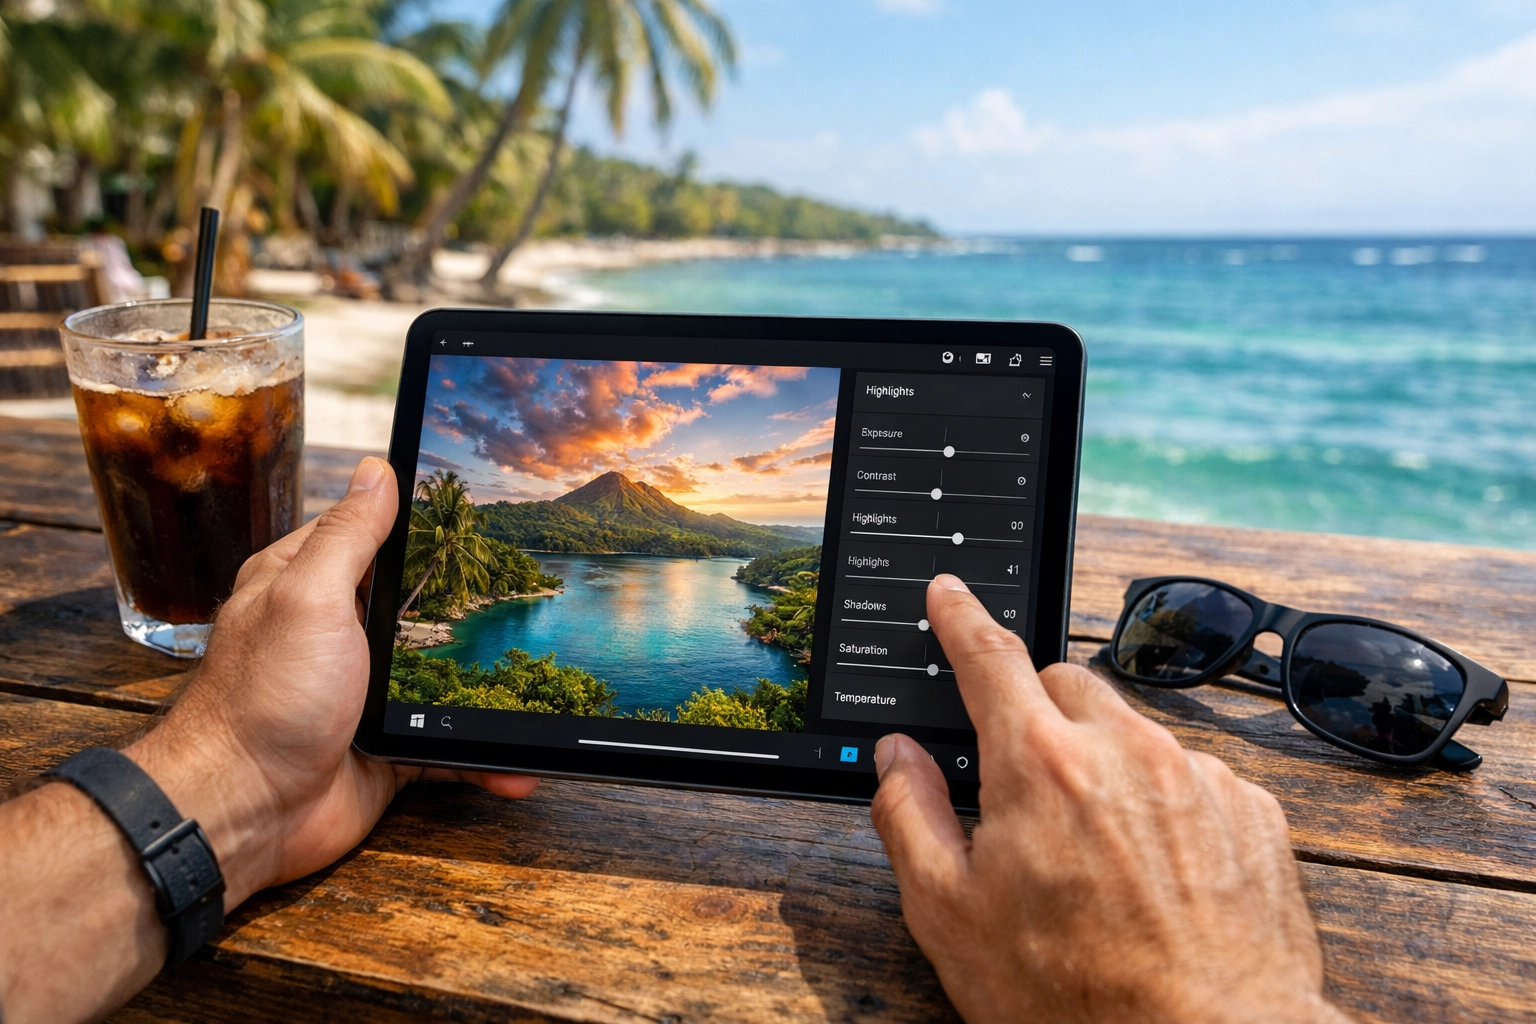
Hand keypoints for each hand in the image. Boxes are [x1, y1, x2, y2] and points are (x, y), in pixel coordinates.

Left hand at [129, 457, 537, 907]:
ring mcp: (362, 694)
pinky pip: (446, 745)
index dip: (422, 525)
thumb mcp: (308, 597)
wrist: (244, 814)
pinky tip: (517, 763)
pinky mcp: (385, 748)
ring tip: (539, 685)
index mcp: (306, 584)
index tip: (482, 515)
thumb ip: (348, 537)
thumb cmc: (263, 700)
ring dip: (487, 688)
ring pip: (441, 678)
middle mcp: (334, 634)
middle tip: (532, 594)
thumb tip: (378, 470)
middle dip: (472, 607)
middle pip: (418, 606)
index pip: (371, 535)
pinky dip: (483, 757)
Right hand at [870, 575, 1349, 1023]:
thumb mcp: (950, 915)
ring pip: (1132, 729)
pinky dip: (1166, 803)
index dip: (960, 618)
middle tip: (1026, 793)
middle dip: (1036, 717)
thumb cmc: (1076, 997)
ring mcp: (1197, 775)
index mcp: (1040, 764)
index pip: (988, 657)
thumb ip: (909, 816)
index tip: (949, 594)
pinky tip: (1156, 872)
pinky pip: (1192, 774)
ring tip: (1098, 854)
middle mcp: (1125, 750)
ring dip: (1104, 763)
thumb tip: (897, 758)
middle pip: (1065, 684)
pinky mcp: (1250, 809)